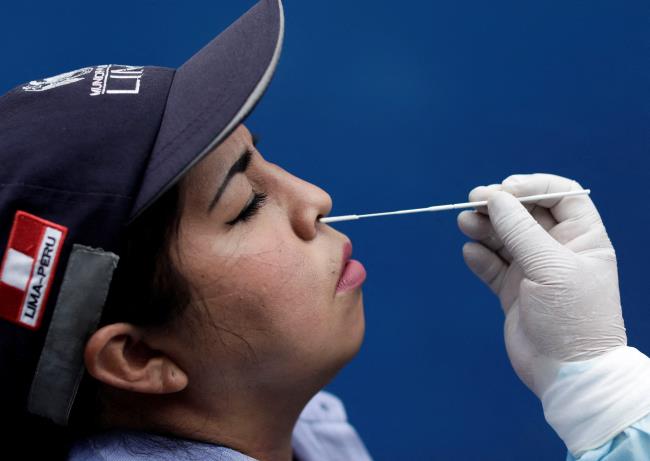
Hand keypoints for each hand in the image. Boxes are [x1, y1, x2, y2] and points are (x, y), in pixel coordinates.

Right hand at [457, 173, 625, 396]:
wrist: (567, 373)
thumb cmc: (572, 316)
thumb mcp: (550, 266)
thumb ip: (519, 230)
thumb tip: (494, 198)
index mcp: (581, 237)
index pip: (560, 195)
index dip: (532, 186)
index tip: (504, 190)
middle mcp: (557, 249)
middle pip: (525, 214)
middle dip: (499, 205)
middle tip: (473, 202)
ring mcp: (533, 270)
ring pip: (504, 237)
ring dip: (484, 227)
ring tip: (464, 223)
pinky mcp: (512, 291)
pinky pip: (492, 265)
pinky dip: (480, 257)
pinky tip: (471, 253)